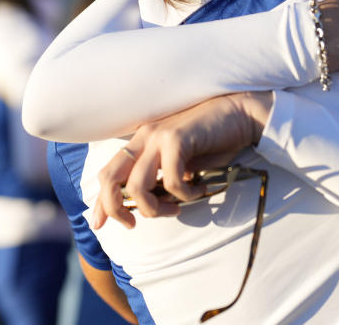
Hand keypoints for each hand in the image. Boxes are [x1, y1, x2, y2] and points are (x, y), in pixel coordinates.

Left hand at [90, 92, 272, 229]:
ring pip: (137, 187)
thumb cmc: (213, 141)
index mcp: (140, 142)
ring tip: (176, 209)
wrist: (240, 114)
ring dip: (156, 208)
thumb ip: (161, 179)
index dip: (100, 202)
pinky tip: (199, 188)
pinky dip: (185, 194)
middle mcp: (143, 137)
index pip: (108, 173)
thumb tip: (147, 206)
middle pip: (109, 178)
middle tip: (133, 224)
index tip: (98, 225)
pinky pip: (171, 181)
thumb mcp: (180, 163)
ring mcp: (158, 136)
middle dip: (115, 208)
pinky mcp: (176, 139)